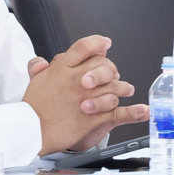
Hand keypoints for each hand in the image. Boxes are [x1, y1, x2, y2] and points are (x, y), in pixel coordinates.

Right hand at [21, 35, 149, 155]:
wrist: (30, 131)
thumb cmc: (33, 108)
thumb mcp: (34, 81)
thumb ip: (39, 68)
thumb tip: (43, 61)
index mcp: (62, 69)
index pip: (84, 47)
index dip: (97, 43)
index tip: (105, 44)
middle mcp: (77, 81)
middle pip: (104, 66)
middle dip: (111, 69)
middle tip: (113, 74)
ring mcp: (87, 98)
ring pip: (113, 88)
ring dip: (123, 88)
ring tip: (126, 90)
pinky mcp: (93, 117)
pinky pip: (118, 112)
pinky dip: (134, 112)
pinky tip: (142, 110)